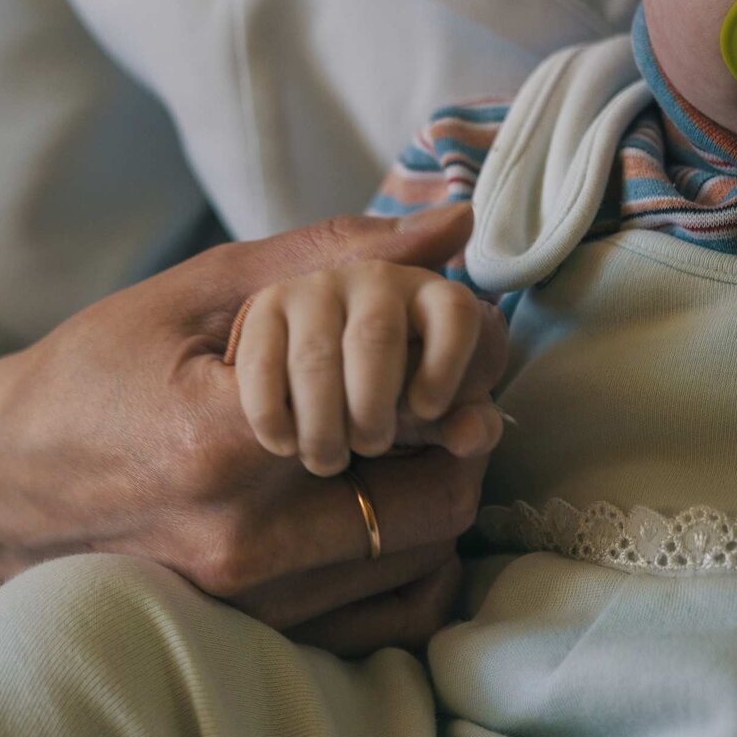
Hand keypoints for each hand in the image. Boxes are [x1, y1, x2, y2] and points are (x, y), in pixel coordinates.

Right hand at [0, 204, 507, 653]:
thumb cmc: (87, 377)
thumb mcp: (191, 295)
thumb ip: (326, 257)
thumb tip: (452, 226)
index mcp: (217, 446)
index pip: (404, 413)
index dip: (445, 368)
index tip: (442, 344)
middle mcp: (239, 545)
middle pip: (434, 499)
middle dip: (460, 436)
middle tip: (440, 389)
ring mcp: (248, 605)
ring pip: (423, 560)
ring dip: (439, 490)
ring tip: (406, 438)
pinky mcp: (254, 637)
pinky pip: (390, 618)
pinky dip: (412, 559)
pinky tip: (381, 503)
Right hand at [233, 260, 495, 476]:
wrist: (316, 394)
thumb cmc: (390, 402)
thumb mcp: (434, 417)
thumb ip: (461, 425)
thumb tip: (472, 434)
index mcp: (431, 297)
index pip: (454, 312)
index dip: (445, 365)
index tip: (427, 412)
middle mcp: (374, 278)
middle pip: (376, 337)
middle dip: (371, 406)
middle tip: (369, 446)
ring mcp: (315, 288)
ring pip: (317, 357)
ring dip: (323, 421)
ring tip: (326, 458)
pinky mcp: (264, 309)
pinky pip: (264, 364)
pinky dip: (273, 414)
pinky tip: (284, 443)